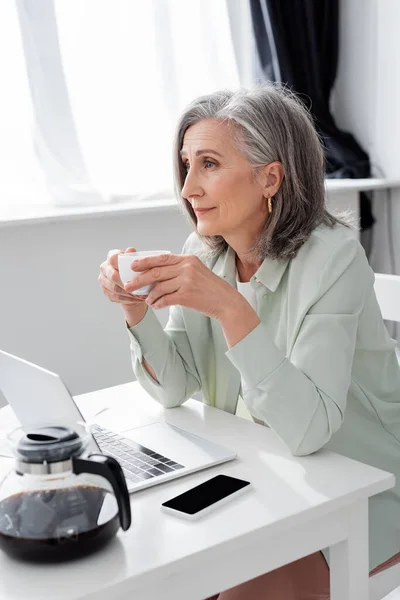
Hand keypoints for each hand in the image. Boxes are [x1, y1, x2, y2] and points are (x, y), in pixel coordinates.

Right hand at [98, 247, 146, 308]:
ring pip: (114, 288)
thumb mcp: (138, 262)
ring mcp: (103, 280)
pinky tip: (135, 299)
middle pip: (113, 276)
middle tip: (139, 288)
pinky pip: (115, 297)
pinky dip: (127, 299)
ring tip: (140, 295)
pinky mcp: (105, 291)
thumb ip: (135, 256)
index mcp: (111, 257)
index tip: (134, 271)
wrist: (132, 284)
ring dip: (128, 293)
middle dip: (127, 283)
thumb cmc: (136, 271)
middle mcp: (105, 267)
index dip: (122, 265)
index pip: (113, 259)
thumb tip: (131, 250)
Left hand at [124, 253, 243, 320]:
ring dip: (150, 295)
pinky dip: (157, 303)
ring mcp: (187, 281)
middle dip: (140, 280)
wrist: (226, 301)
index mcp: (188, 259)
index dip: (145, 261)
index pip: (162, 258)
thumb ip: (180, 268)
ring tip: (146, 299)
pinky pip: (165, 299)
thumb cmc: (210, 287)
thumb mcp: (197, 271)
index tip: (133, 266)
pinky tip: (155, 305)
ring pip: (159, 287)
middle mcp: (187, 268)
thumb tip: (156, 271)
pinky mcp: (187, 295)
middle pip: (156, 272)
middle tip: (128, 285)